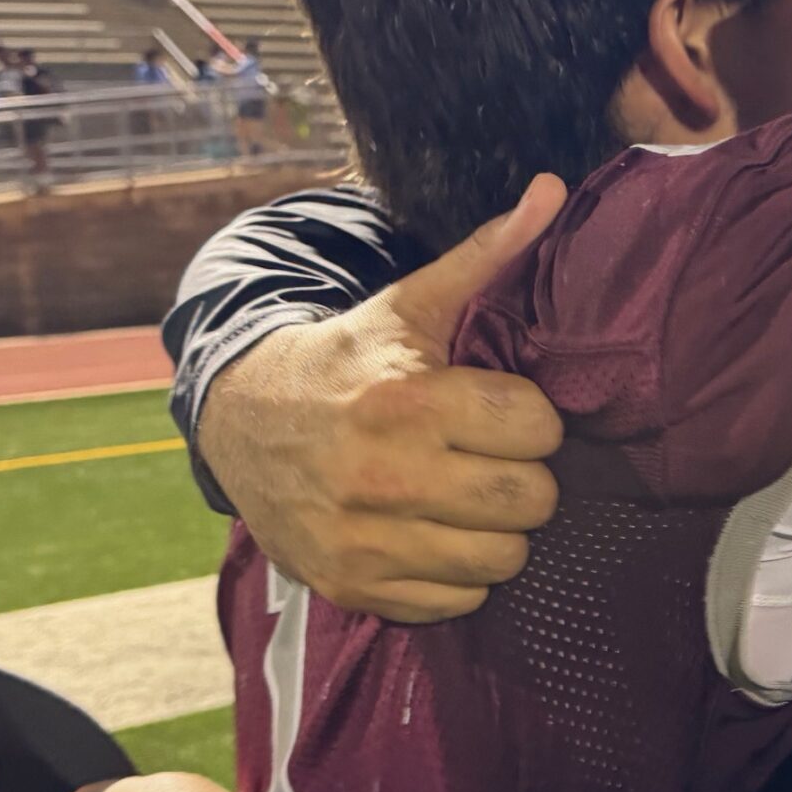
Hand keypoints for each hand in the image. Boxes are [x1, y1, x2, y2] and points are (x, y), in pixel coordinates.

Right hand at [198, 176, 569, 621]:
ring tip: (469, 498)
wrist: (239, 418)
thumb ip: (487, 254)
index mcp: (407, 400)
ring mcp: (363, 538)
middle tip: (495, 459)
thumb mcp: (409, 304)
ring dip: (497, 532)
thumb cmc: (346, 359)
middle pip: (529, 502)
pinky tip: (433, 532)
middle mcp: (383, 475)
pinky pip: (454, 602)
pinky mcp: (351, 583)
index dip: (532, 420)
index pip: (537, 430)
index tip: (506, 413)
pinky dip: (456, 575)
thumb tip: (552, 189)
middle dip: (524, 478)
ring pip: (501, 561)